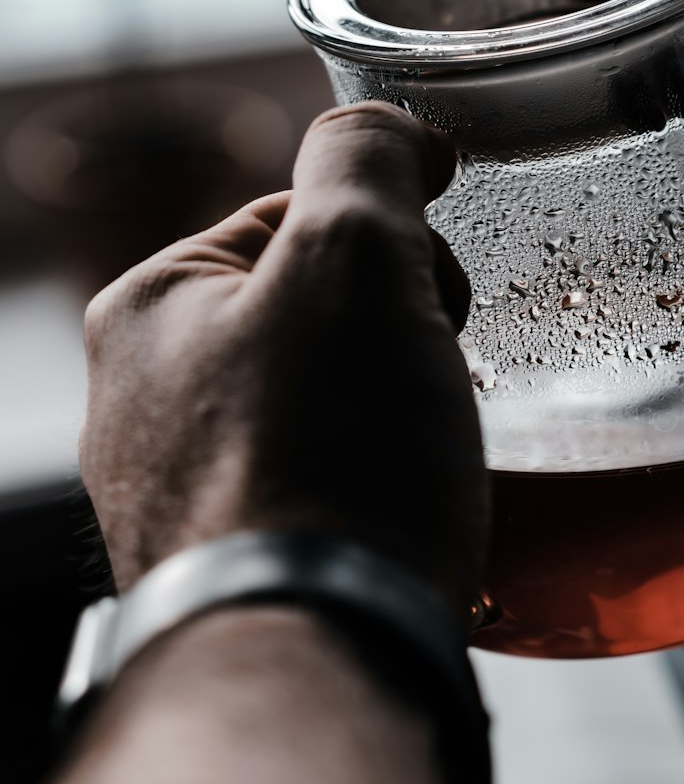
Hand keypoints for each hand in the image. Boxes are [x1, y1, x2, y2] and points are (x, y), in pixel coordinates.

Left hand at [80, 101, 485, 623]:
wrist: (318, 652)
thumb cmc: (329, 454)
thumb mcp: (354, 256)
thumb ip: (365, 158)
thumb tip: (391, 130)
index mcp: (150, 307)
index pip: (297, 220)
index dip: (393, 239)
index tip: (444, 287)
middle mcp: (139, 402)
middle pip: (313, 315)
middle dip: (397, 329)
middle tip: (438, 373)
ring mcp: (180, 496)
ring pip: (322, 405)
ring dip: (391, 408)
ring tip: (427, 452)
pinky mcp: (231, 570)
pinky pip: (321, 489)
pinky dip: (373, 486)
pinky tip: (405, 512)